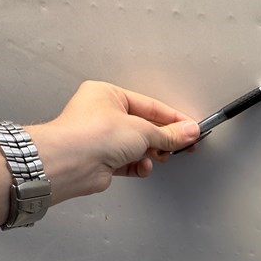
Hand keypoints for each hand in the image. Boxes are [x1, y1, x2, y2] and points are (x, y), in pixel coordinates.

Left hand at [29, 81, 199, 202]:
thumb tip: (187, 131)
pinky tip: (141, 166)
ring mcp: (101, 138)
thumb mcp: (141, 129)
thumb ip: (168, 133)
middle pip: (144, 126)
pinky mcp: (101, 160)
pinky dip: (138, 165)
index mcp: (107, 94)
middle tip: (182, 144)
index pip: (149, 106)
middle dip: (163, 138)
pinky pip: (128, 162)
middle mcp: (102, 114)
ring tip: (160, 155)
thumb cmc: (90, 135)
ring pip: (137, 146)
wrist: (69, 164)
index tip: (190, 128)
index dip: (173, 118)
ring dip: (150, 153)